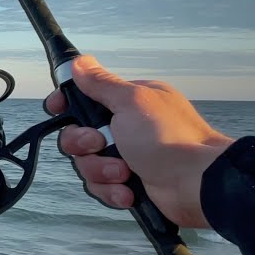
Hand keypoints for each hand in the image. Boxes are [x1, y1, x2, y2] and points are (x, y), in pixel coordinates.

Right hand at [44, 55, 233, 228]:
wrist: (197, 184)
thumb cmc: (169, 138)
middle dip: (84, 145)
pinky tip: (128, 192)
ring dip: (101, 171)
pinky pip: (102, 187)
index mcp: (129, 104)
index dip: (66, 106)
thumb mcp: (131, 102)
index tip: (57, 109)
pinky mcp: (128, 183)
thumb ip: (101, 84)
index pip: (84, 99)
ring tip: (124, 173)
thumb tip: (80, 62)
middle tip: (100, 144)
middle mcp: (126, 128)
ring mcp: (127, 157)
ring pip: (87, 164)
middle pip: (78, 136)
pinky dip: (112, 191)